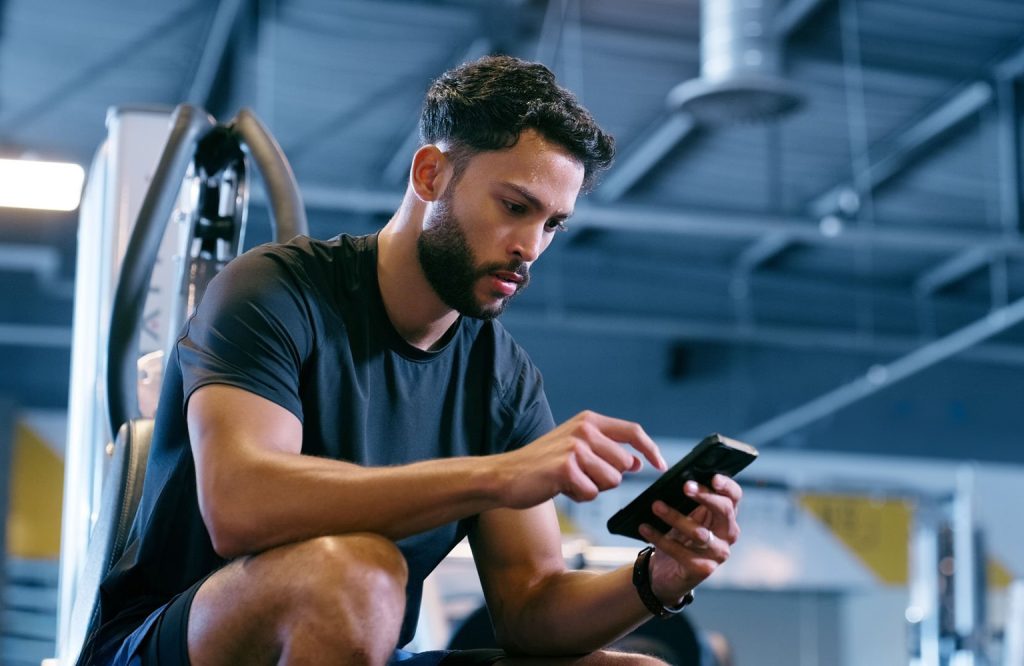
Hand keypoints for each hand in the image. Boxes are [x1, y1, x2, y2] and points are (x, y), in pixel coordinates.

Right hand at [492, 411, 666, 508]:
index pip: (632, 431)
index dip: (650, 449)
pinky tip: (560, 488)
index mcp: (588, 420)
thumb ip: (606, 451)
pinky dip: (579, 496)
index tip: (660, 465)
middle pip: (624, 464)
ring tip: (568, 481)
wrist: (505, 475)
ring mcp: (575, 447)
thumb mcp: (576, 449)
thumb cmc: (542, 465)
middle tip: (580, 476)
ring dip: (593, 488)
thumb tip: (637, 462)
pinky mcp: (566, 468)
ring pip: (611, 480)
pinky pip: (592, 493)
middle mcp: (584, 429)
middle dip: (607, 478)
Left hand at [639, 474, 741, 605]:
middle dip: (705, 496)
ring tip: (656, 506)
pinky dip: (660, 538)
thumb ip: (688, 499)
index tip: (713, 477)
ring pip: (700, 532)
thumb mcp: (684, 515)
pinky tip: (645, 528)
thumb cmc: (677, 535)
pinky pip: (680, 551)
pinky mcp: (702, 569)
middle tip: (685, 486)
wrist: (666, 571)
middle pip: (725, 510)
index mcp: (725, 515)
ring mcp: (717, 553)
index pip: (734, 496)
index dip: (727, 486)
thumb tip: (679, 478)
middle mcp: (728, 534)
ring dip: (675, 517)